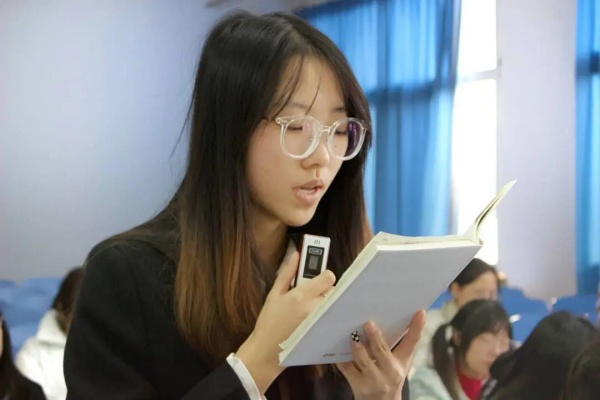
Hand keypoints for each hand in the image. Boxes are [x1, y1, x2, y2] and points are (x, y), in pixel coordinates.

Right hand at [236, 251, 335, 393]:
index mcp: (301, 295)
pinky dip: (330, 316)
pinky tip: (318, 319)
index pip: (329, 277)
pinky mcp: (323, 332)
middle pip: (334, 291)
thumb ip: (286, 273)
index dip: (324, 276)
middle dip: (326, 290)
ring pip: (335, 304)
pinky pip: (334, 318)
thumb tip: (295, 254)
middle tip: (314, 294)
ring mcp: (321, 322)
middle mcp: (314, 308)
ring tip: (313, 308)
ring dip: (328, 303)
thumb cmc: (268, 320)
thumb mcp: (274, 294)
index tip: (317, 279)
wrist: (267, 350)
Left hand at [337, 311, 425, 399]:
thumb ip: (403, 340)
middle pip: (383, 352)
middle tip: (368, 323)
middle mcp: (390, 372)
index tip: (420, 312)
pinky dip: (341, 358)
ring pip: (364, 362)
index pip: (411, 343)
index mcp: (401, 362)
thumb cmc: (390, 374)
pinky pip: (347, 369)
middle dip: (376, 338)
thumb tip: (408, 313)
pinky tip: (337, 346)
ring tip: (352, 336)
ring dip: (357, 348)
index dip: (416, 327)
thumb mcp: (400, 360)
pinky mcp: (358, 386)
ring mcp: (373, 381)